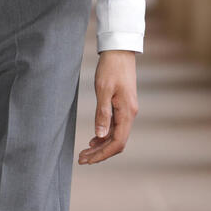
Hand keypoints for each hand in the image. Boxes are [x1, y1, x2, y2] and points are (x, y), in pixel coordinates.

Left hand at [78, 49, 137, 164]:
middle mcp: (129, 114)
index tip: (88, 159)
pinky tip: (94, 139)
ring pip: (115, 136)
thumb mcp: (103, 90)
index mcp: (127, 112)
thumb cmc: (111, 68)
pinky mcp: (122, 106)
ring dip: (100, 146)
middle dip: (99, 153)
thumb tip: (100, 136)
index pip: (117, 142)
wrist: (119, 51)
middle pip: (116, 142)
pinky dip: (104, 136)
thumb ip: (102, 114)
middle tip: (81, 159)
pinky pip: (115, 127)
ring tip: (84, 152)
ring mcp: (126, 111)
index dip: (103, 154)